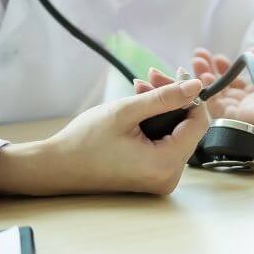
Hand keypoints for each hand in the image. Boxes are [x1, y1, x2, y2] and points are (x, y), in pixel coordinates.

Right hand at [0, 71, 208, 196]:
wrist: (55, 167)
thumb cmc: (84, 141)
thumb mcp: (126, 111)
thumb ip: (165, 97)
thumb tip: (197, 86)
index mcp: (164, 164)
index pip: (199, 124)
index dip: (192, 97)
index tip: (178, 75)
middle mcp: (168, 177)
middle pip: (187, 127)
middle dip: (172, 98)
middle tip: (151, 75)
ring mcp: (160, 179)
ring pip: (175, 133)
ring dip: (162, 107)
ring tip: (140, 86)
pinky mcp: (151, 176)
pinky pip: (164, 143)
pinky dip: (155, 123)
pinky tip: (139, 105)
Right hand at [189, 47, 253, 131]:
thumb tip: (246, 53)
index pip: (236, 80)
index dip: (223, 68)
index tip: (214, 55)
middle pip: (224, 89)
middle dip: (208, 72)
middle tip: (198, 57)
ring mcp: (250, 110)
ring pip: (218, 99)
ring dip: (205, 80)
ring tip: (197, 63)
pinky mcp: (248, 118)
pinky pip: (222, 110)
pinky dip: (210, 95)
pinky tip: (206, 77)